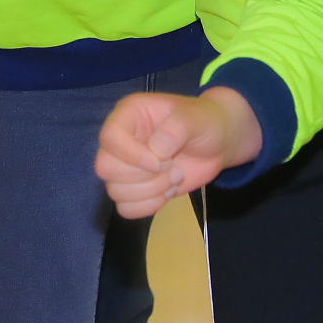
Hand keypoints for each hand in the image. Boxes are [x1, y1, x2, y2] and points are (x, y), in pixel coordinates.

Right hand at [95, 86, 258, 217]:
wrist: (217, 144)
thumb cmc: (204, 122)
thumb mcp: (195, 118)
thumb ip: (176, 128)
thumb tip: (156, 151)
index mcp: (129, 115)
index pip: (109, 137)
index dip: (131, 154)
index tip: (161, 161)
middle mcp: (121, 140)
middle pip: (105, 167)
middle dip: (143, 176)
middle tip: (172, 168)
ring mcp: (126, 166)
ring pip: (115, 191)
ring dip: (150, 191)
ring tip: (175, 177)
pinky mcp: (135, 188)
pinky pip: (125, 208)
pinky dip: (148, 206)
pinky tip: (167, 193)